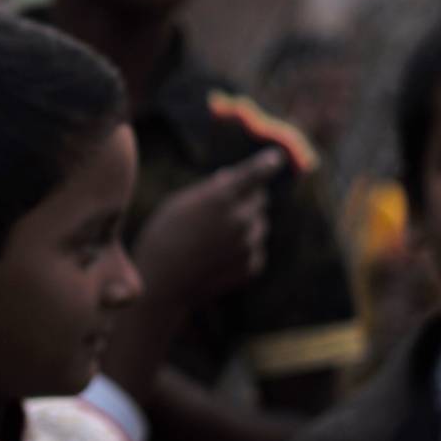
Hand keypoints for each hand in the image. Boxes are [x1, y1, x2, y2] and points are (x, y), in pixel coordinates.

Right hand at [134, 148, 280, 305]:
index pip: (255, 173)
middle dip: (248, 198)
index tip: (277, 157)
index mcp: (222, 196)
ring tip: (214, 237)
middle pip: (260, 199)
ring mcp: (248, 244)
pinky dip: (242, 249)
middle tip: (225, 207)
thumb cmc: (164, 236)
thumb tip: (230, 177)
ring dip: (245, 224)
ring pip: (259, 225)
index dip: (267, 163)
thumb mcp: (179, 203)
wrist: (164, 283)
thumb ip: (210, 189)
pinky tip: (217, 257)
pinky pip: (255, 249)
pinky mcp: (252, 266)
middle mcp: (241, 218)